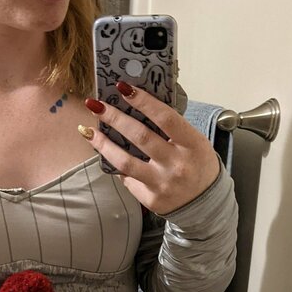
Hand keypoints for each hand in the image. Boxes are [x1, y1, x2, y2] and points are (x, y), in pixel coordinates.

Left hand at [80, 82, 220, 216]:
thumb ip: (172, 128)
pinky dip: (115, 164)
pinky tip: (106, 153)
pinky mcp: (150, 199)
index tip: (123, 88)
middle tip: (95, 104)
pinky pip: (127, 178)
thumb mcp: (195, 142)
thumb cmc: (197, 164)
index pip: (165, 118)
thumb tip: (138, 105)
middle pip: (140, 136)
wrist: (205, 204)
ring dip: (103, 144)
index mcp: (192, 145)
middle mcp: (176, 165)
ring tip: (87, 131)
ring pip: (125, 161)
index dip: (143, 101)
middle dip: (114, 118)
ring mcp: (162, 184)